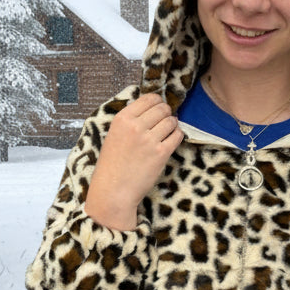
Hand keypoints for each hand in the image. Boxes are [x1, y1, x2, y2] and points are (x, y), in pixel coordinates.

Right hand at [84, 93, 183, 229]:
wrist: (113, 190)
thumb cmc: (112, 165)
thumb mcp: (114, 135)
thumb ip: (130, 121)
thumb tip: (150, 108)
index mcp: (122, 119)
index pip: (148, 98)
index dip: (158, 102)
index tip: (159, 108)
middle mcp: (136, 126)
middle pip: (162, 108)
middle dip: (166, 113)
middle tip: (164, 121)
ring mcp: (149, 140)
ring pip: (171, 121)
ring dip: (172, 125)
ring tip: (167, 132)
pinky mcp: (161, 153)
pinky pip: (177, 136)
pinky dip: (177, 136)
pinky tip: (171, 141)